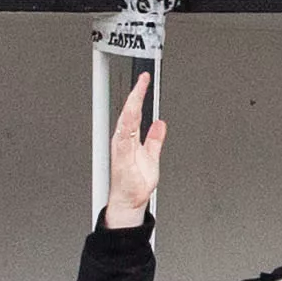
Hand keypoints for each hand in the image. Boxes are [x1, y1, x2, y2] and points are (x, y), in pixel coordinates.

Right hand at [102, 73, 165, 228]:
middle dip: (135, 94)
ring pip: (126, 121)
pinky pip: (124, 138)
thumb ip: (155, 139)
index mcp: (129, 138)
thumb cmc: (136, 183)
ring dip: (131, 105)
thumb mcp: (152, 157)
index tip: (145, 81)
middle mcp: (123, 141)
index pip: (134, 112)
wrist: (130, 202)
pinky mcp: (122, 157)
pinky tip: (130, 114)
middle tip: (143, 79)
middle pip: (129, 112)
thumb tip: (160, 124)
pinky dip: (127, 125)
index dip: (139, 95)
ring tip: (138, 90)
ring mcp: (121, 148)